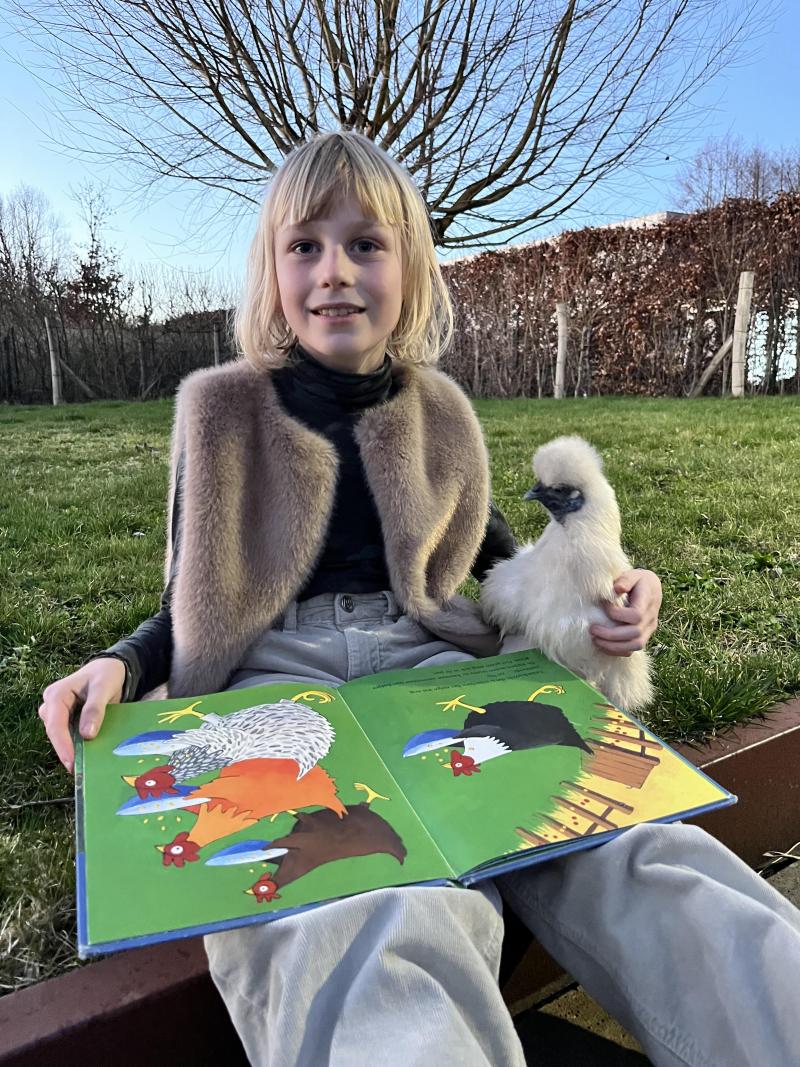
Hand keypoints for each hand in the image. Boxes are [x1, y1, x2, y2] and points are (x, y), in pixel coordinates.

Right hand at [39, 658, 126, 773]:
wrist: (109, 669)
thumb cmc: (105, 674)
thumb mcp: (103, 687)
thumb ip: (95, 709)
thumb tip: (87, 735)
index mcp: (57, 694)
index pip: (55, 724)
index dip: (62, 745)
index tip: (71, 762)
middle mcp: (52, 705)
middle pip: (55, 733)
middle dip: (66, 751)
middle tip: (79, 770)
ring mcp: (56, 713)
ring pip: (59, 736)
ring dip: (70, 750)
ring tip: (84, 766)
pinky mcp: (64, 720)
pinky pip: (67, 735)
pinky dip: (76, 745)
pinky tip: (87, 756)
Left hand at [589, 569, 661, 656]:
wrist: (651, 588)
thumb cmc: (638, 580)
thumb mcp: (633, 574)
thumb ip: (625, 579)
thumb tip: (617, 589)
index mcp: (648, 601)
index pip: (636, 615)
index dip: (618, 614)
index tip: (604, 606)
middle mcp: (651, 618)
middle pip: (634, 634)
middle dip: (611, 634)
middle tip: (592, 629)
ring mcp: (649, 629)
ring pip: (635, 645)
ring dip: (613, 646)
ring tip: (595, 640)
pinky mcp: (644, 636)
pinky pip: (632, 649)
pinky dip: (617, 650)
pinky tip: (603, 645)